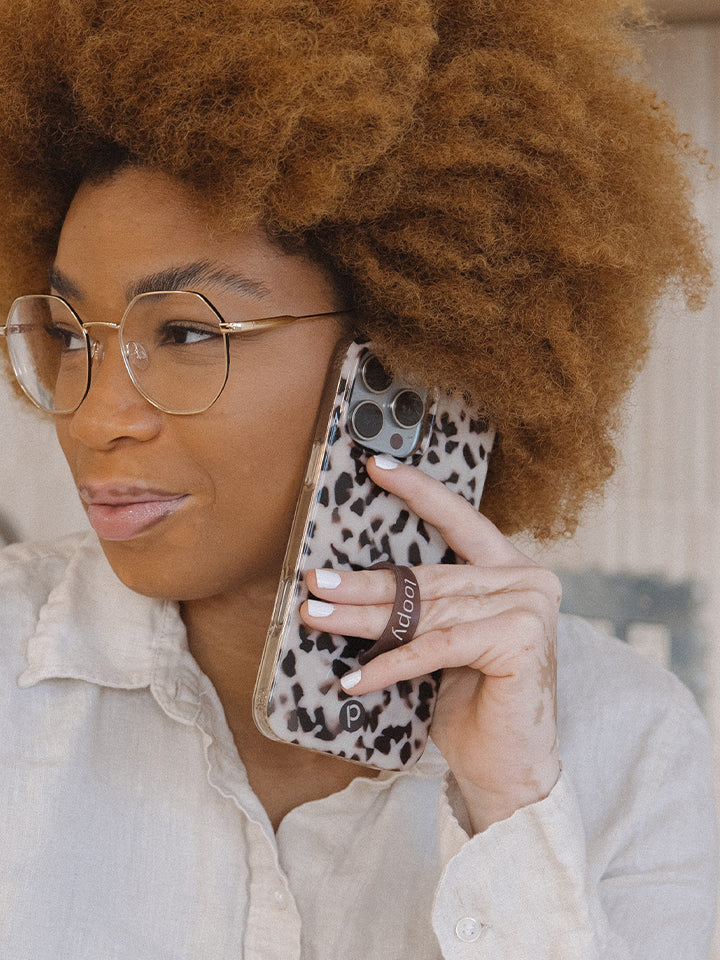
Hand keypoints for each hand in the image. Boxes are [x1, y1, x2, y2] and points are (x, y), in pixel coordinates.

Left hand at [301, 456, 561, 832]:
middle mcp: (527, 580)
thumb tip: (346, 583)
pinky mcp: (518, 639)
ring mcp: (528, 607)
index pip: (460, 520)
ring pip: (425, 611)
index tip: (375, 467)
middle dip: (364, 584)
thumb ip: (421, 606)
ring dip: (363, 620)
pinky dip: (390, 663)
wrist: (508, 769)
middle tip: (315, 583)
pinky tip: (354, 678)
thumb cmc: (471, 702)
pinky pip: (435, 646)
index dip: (417, 491)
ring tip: (317, 619)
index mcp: (511, 569)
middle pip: (428, 579)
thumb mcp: (441, 641)